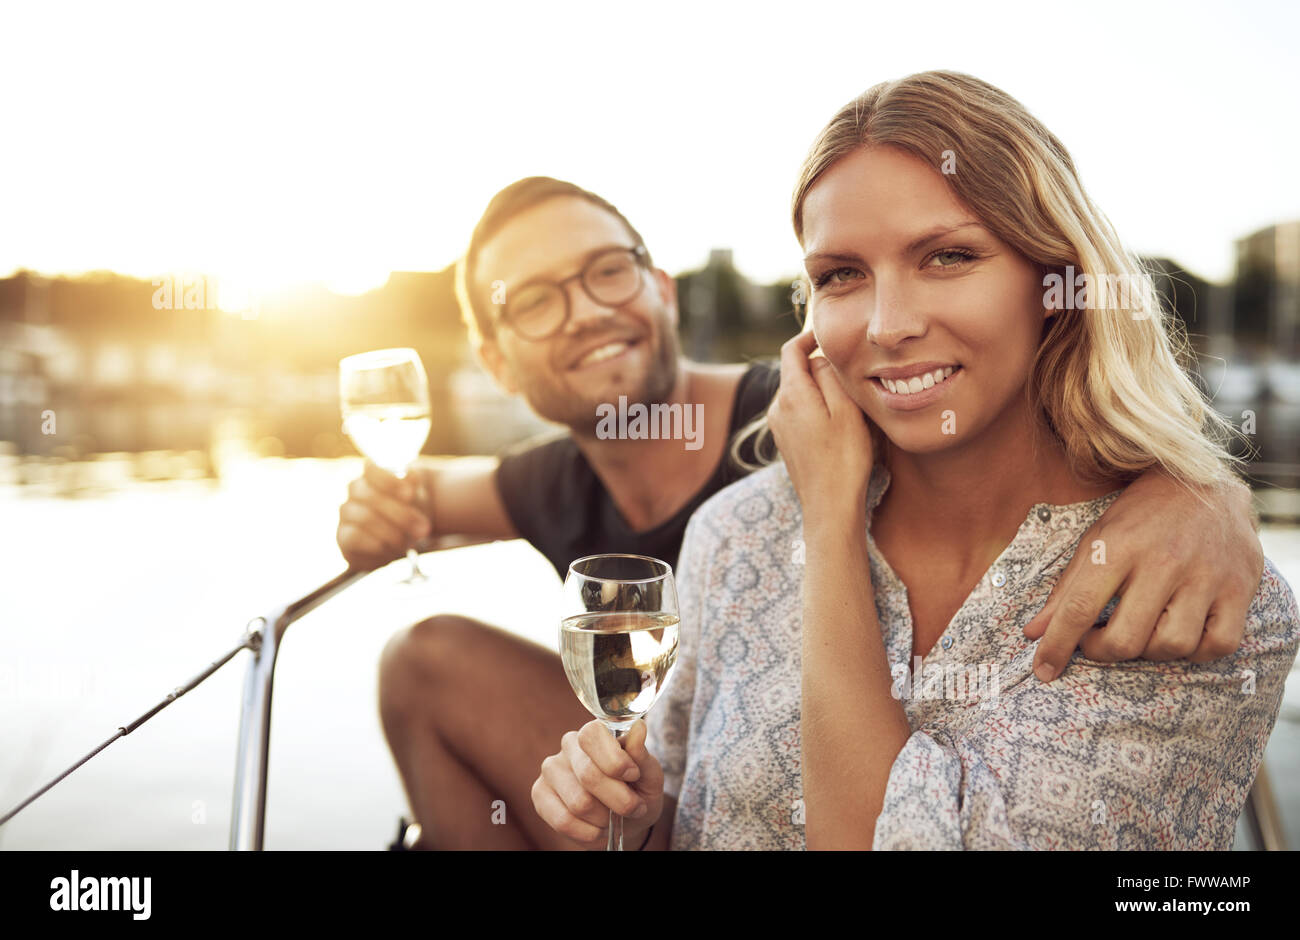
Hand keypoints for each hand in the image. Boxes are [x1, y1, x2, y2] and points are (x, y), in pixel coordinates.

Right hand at [336, 460, 431, 570]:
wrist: (401, 540)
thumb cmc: (409, 512)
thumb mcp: (417, 498)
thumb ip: (412, 485)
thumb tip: (410, 475)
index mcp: (372, 475)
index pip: (371, 468)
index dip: (389, 481)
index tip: (410, 494)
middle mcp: (355, 491)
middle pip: (370, 496)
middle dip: (400, 514)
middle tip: (424, 528)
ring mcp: (347, 514)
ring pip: (364, 518)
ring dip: (391, 532)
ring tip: (410, 543)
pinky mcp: (343, 537)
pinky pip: (353, 538)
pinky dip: (374, 544)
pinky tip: (390, 549)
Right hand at [531, 719, 662, 848]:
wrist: (624, 820)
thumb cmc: (637, 791)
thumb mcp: (648, 775)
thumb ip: (641, 755)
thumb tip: (639, 728)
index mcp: (595, 732)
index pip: (592, 735)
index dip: (614, 760)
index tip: (634, 776)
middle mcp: (569, 744)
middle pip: (588, 774)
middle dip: (619, 800)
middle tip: (634, 808)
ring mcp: (551, 769)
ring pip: (578, 802)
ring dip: (604, 818)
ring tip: (612, 817)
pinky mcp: (539, 793)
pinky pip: (563, 820)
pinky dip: (587, 832)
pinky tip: (596, 828)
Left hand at [767, 330, 874, 520]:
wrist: (830, 506)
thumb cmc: (844, 458)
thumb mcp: (845, 409)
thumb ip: (830, 375)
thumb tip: (819, 357)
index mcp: (791, 394)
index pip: (791, 350)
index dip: (809, 337)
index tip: (831, 335)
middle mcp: (778, 407)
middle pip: (796, 371)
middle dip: (820, 365)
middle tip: (851, 371)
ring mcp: (780, 426)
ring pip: (800, 392)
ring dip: (820, 388)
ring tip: (849, 400)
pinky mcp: (786, 442)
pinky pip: (800, 412)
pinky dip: (817, 407)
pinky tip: (838, 423)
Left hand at [1024, 470, 1261, 679]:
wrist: (1207, 482)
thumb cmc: (1142, 515)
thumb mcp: (1097, 539)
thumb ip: (1067, 588)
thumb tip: (1034, 633)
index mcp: (1119, 546)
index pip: (1080, 607)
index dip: (1058, 645)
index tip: (1043, 670)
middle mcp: (1164, 562)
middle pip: (1126, 638)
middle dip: (1101, 651)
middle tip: (1097, 640)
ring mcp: (1206, 576)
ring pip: (1171, 646)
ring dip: (1148, 652)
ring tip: (1140, 631)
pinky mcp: (1239, 588)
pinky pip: (1217, 645)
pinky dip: (1195, 652)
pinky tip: (1181, 633)